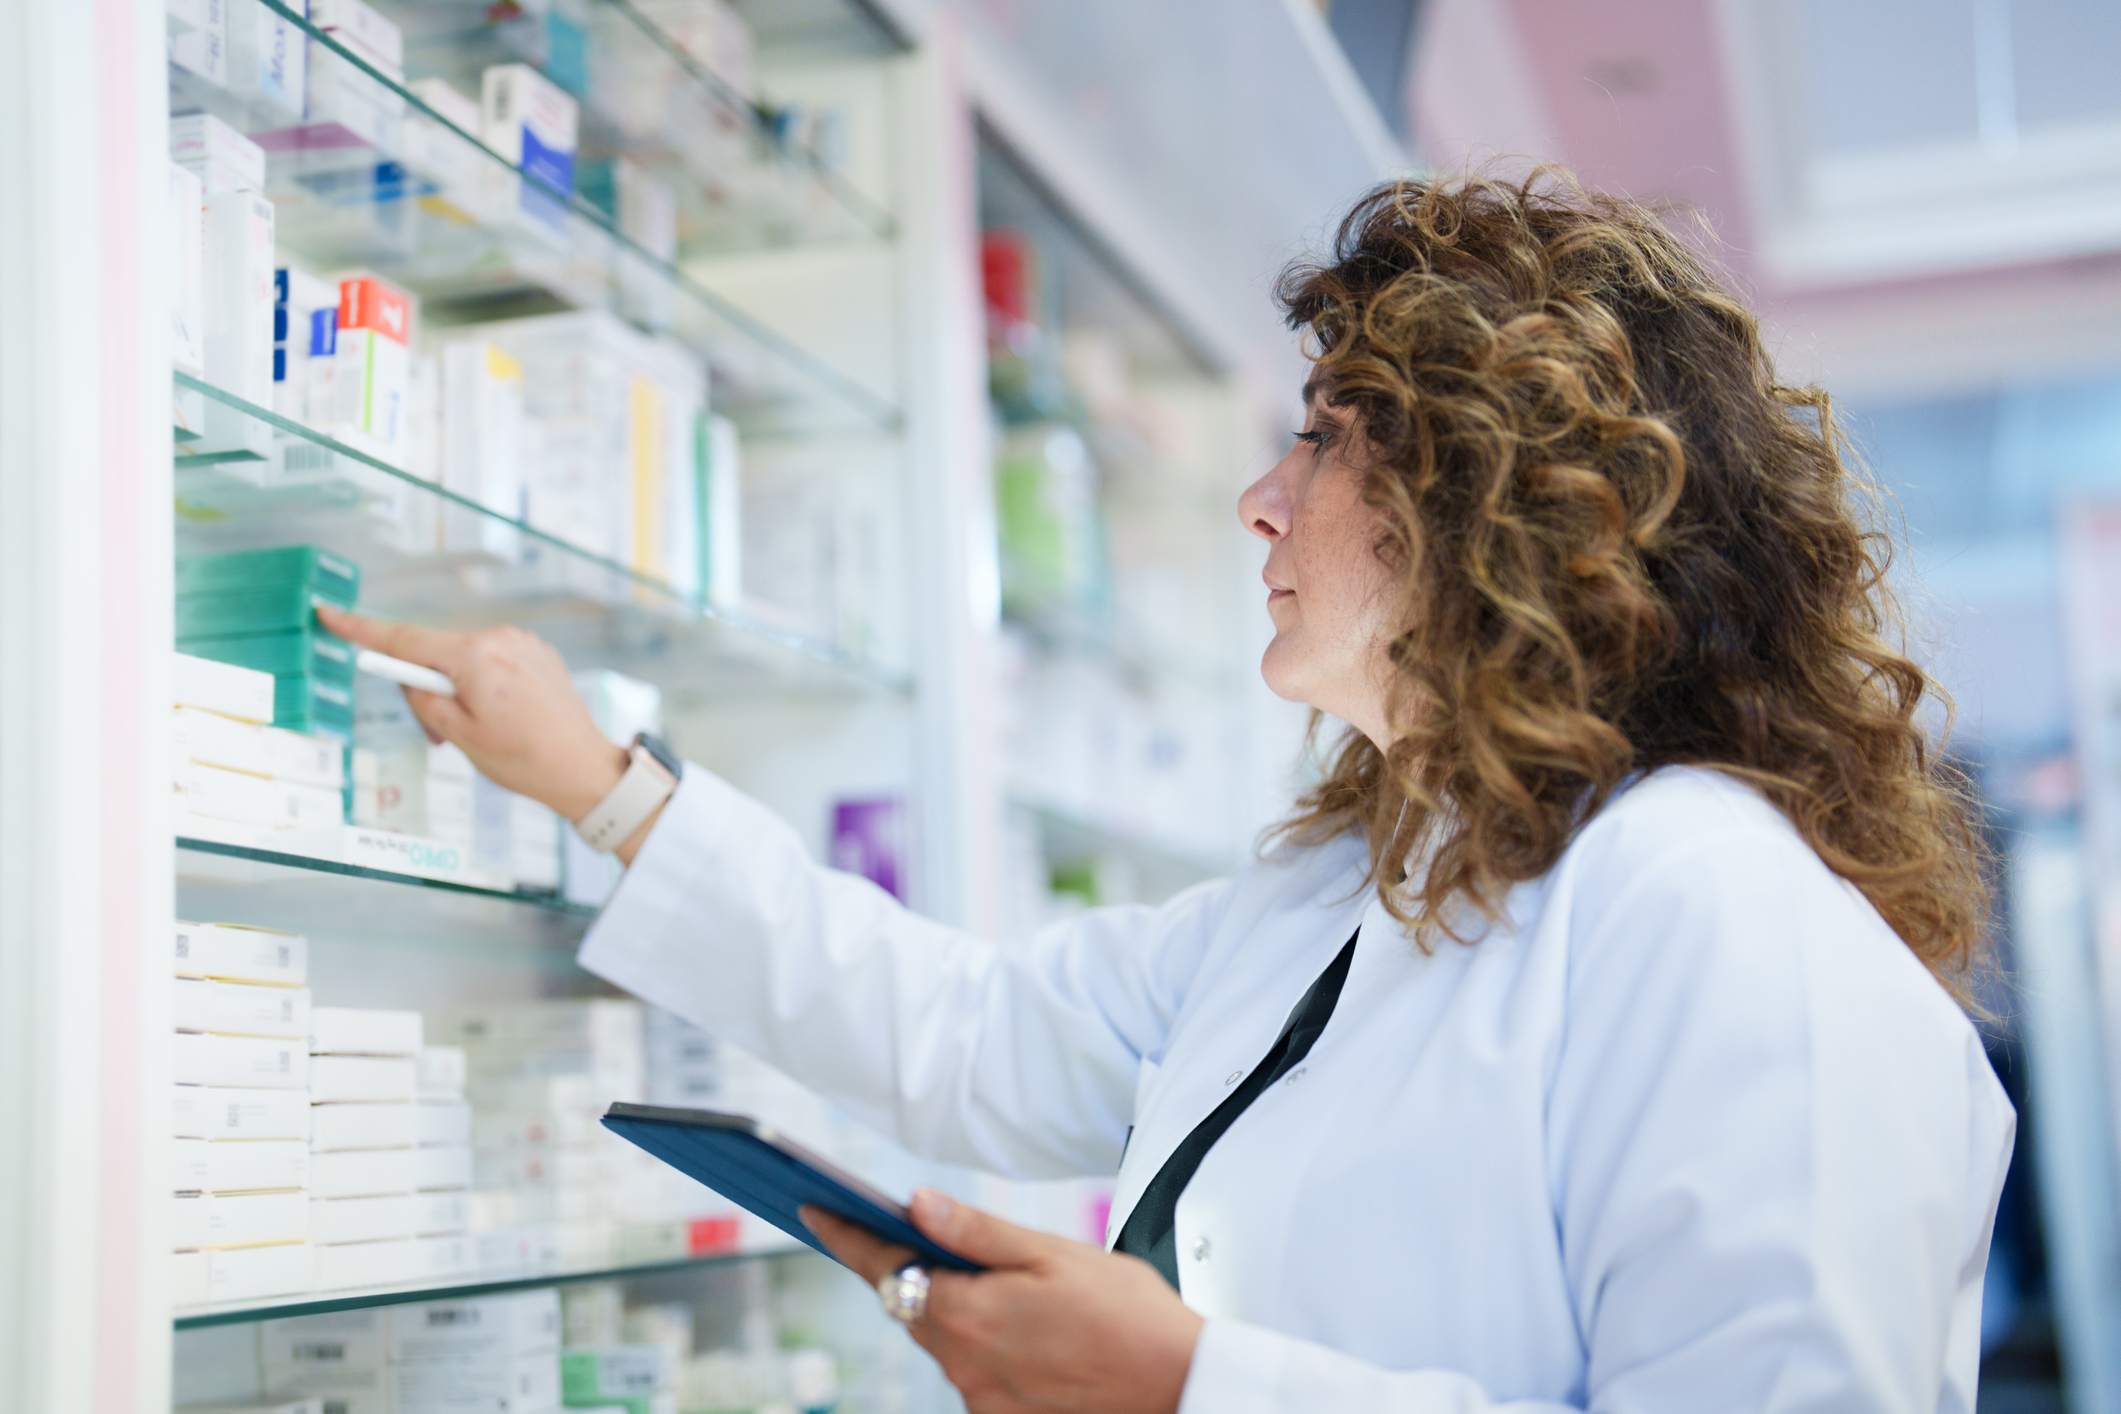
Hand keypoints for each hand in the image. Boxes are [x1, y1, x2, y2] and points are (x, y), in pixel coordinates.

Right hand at [316, 606, 624, 825]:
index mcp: (475, 657)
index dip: (361, 629)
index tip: (329, 613)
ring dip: (457, 689)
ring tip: (478, 732)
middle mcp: (500, 638)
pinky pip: (493, 661)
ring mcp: (522, 642)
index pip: (404, 638)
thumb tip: (408, 675)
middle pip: (435, 652)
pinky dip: (483, 685)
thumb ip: (422, 700)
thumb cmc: (525, 759)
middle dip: (426, 688)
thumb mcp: (458, 736)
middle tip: (437, 734)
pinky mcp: (538, 653)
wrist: (584, 769)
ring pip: (464, 659)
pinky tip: (502, 718)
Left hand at [802, 1189, 1202, 1413]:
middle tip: (894, 1229)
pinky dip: (977, 1339)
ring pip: (940, 1337)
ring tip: (981, 1275)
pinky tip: (1016, 1323)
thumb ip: (978, 1232)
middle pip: (909, 1303)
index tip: (814, 1211)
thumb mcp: (1054, 1253)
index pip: (886, 1265)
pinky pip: (970, 1369)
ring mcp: (981, 1398)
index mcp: (972, 1313)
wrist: (1179, 1386)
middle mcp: (965, 1363)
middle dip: (902, 1266)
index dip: (846, 1235)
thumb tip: (916, 1205)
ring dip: (947, 1304)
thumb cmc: (1129, 1315)